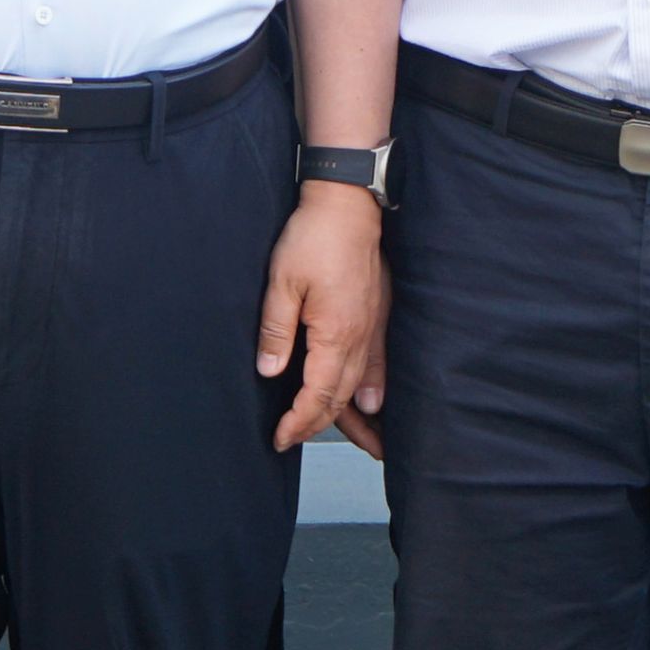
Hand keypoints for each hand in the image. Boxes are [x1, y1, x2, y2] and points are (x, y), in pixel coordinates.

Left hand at [258, 181, 388, 452]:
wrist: (348, 205)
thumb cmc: (314, 237)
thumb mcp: (281, 283)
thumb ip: (276, 332)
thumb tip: (270, 372)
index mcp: (335, 334)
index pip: (317, 396)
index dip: (298, 422)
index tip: (280, 437)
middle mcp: (360, 338)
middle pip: (341, 398)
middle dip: (318, 424)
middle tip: (295, 439)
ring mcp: (374, 328)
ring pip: (364, 387)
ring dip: (354, 418)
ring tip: (356, 444)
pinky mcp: (378, 316)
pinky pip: (379, 365)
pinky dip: (375, 390)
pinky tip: (373, 403)